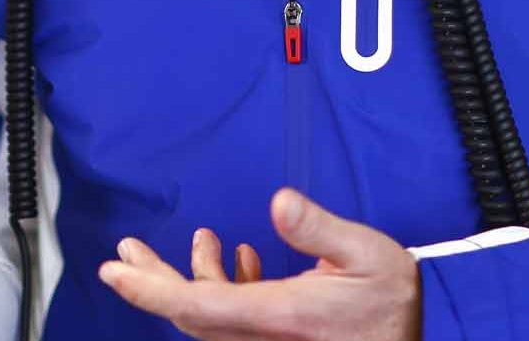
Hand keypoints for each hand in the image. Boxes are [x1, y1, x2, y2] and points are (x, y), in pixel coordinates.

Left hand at [99, 188, 420, 340]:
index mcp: (278, 316)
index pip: (196, 305)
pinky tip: (236, 257)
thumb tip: (280, 202)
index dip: (150, 289)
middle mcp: (263, 336)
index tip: (116, 271)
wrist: (413, 340)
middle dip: (152, 281)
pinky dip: (224, 287)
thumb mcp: (368, 254)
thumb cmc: (393, 302)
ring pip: (209, 315)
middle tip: (124, 253)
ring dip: (190, 278)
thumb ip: (319, 229)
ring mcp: (267, 340)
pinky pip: (233, 318)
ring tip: (198, 238)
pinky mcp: (277, 338)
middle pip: (190, 314)